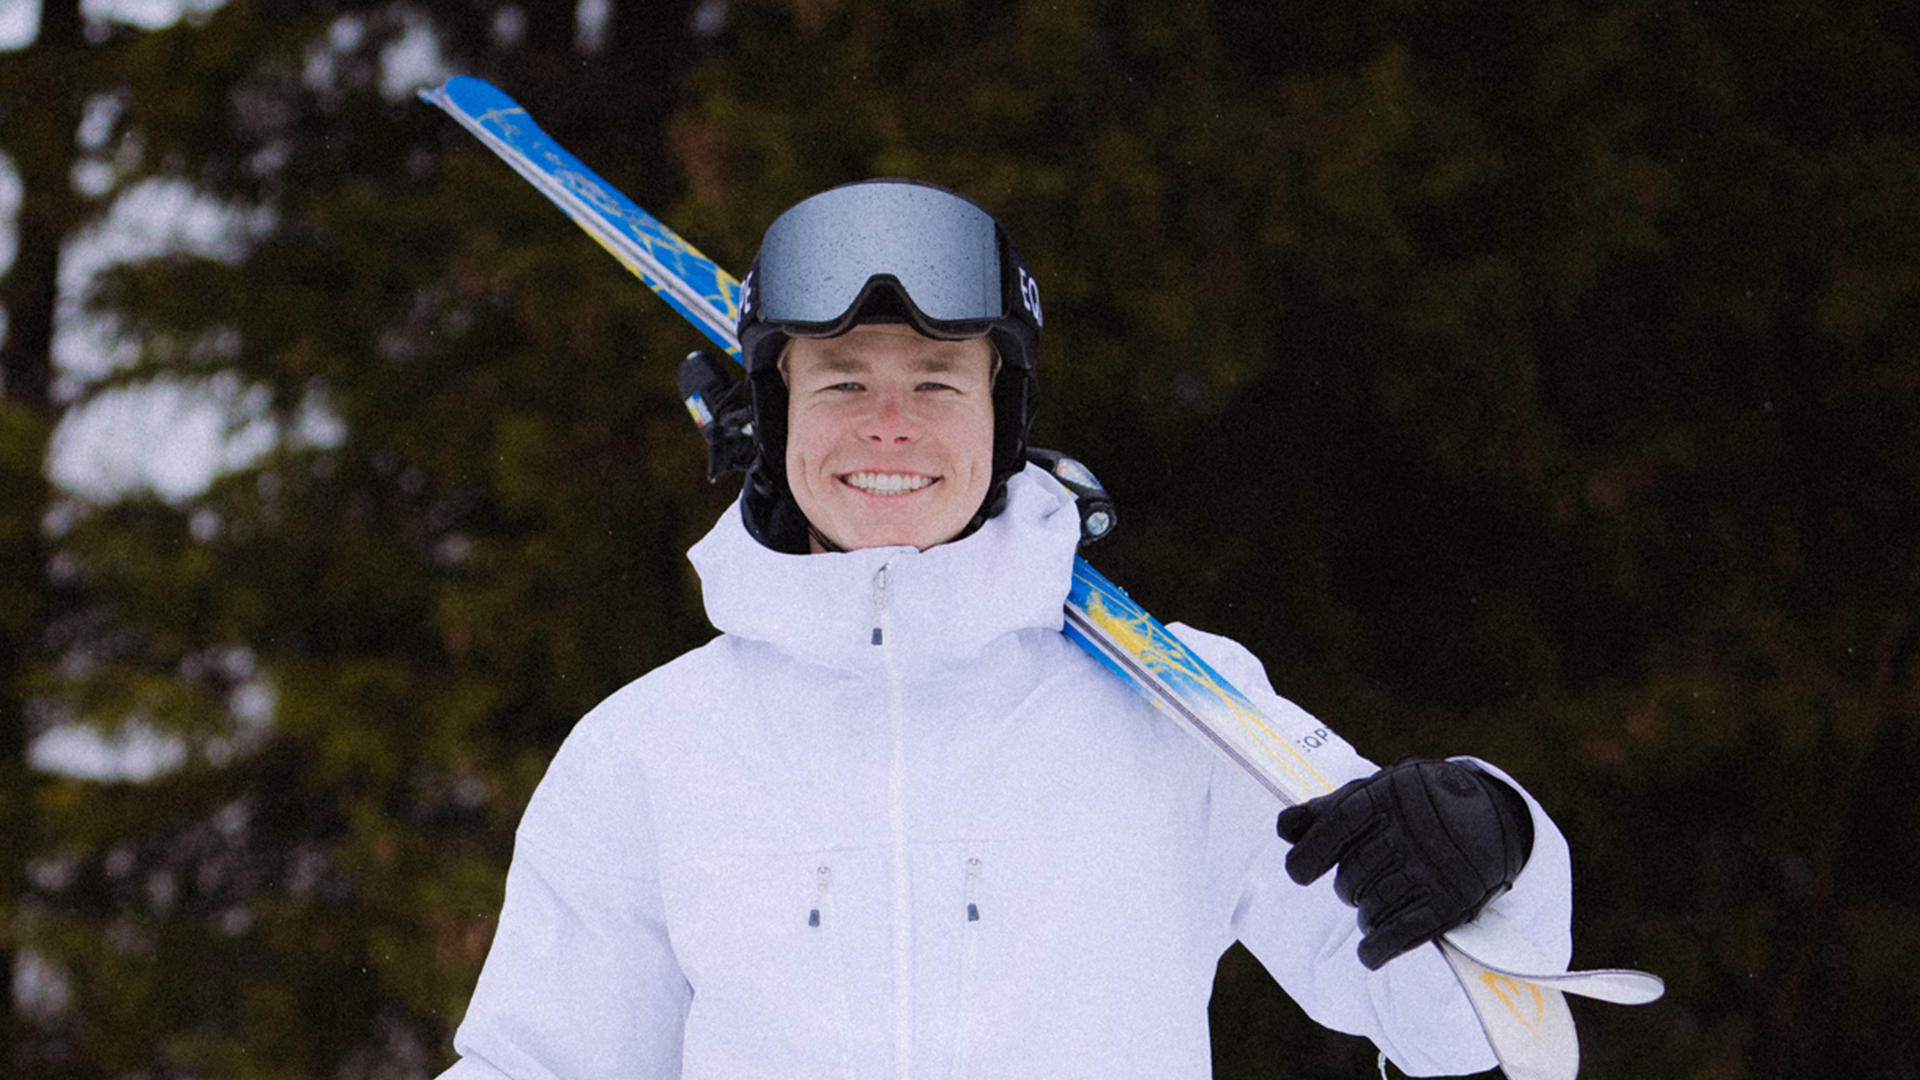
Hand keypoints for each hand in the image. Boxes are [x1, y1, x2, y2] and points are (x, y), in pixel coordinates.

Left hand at [1276, 758, 1534, 969]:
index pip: (1332, 830)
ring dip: (1366, 915)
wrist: (1492, 815)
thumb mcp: (1377, 791)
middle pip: (1350, 878)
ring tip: (1376, 904)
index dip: (1307, 857)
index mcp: (1383, 799)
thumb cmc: (1418, 803)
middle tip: (1363, 880)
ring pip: (1371, 909)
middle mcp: (1406, 834)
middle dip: (1348, 885)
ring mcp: (1431, 870)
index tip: (1301, 872)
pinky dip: (1377, 948)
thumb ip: (1328, 811)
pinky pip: (1401, 934)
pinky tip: (1369, 953)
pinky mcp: (1452, 903)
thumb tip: (1283, 830)